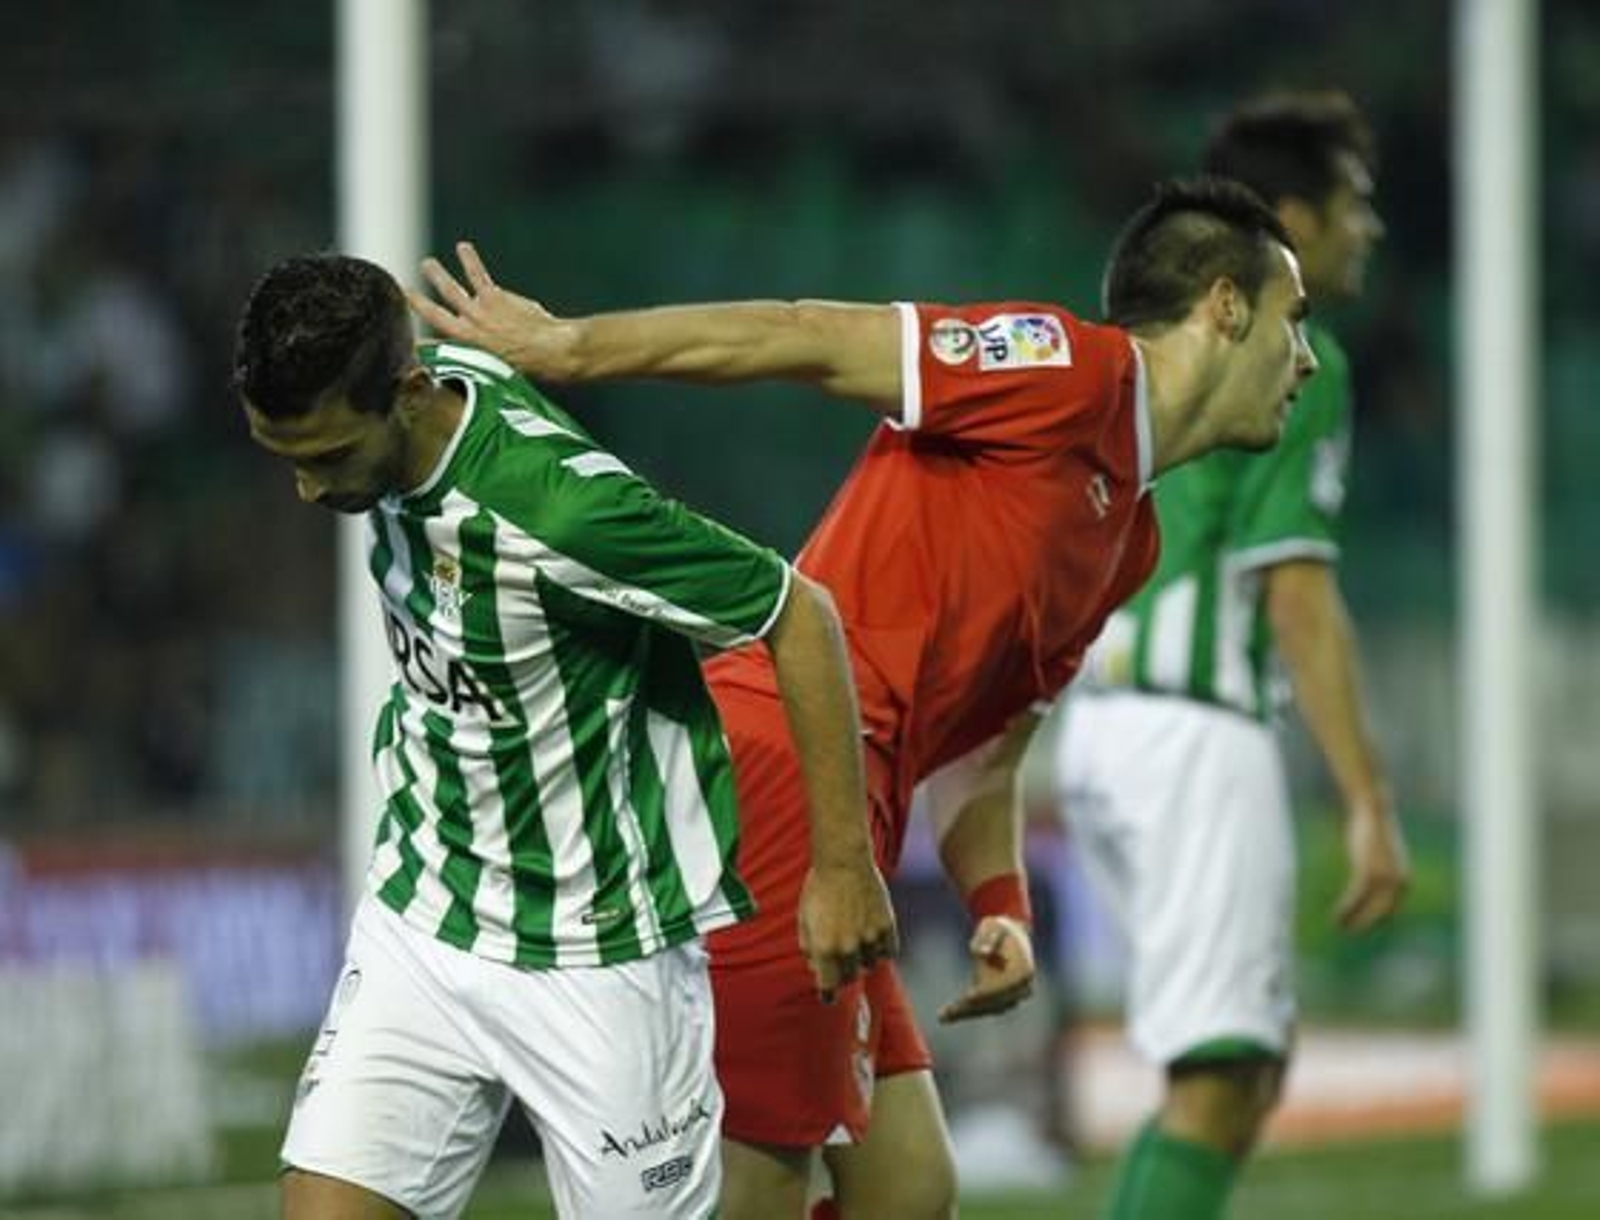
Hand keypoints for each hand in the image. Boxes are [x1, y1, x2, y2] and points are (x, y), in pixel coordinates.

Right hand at [408, 242, 569, 376]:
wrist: (550, 350)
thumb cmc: (533, 364)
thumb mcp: (504, 370)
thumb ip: (492, 357)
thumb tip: (494, 351)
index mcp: (468, 353)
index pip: (438, 347)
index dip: (422, 344)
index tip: (410, 342)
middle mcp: (467, 333)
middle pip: (434, 314)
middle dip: (418, 303)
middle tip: (406, 292)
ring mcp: (478, 313)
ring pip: (449, 290)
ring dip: (436, 275)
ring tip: (427, 263)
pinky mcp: (493, 298)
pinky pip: (477, 275)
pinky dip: (469, 259)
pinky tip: (463, 247)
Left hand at [797, 862, 898, 1003]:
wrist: (843, 862)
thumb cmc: (819, 889)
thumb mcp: (804, 919)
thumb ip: (809, 947)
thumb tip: (816, 967)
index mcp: (824, 948)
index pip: (828, 988)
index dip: (827, 995)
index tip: (828, 997)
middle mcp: (847, 948)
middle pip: (849, 977)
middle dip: (842, 971)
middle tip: (840, 957)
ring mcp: (870, 938)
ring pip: (869, 965)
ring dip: (862, 958)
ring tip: (856, 938)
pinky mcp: (887, 927)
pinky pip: (888, 951)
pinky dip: (881, 948)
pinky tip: (872, 935)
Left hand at [938, 915, 1034, 1023]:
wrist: (1009, 930)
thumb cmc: (998, 927)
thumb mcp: (992, 926)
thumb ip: (988, 938)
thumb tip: (981, 952)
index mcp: (1023, 971)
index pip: (1000, 988)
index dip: (983, 994)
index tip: (965, 998)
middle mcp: (1023, 987)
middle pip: (993, 1003)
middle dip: (969, 1010)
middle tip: (943, 1016)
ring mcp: (1016, 995)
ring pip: (989, 1008)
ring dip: (967, 1012)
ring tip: (942, 1016)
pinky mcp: (1006, 997)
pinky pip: (987, 1007)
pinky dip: (970, 1010)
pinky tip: (948, 1013)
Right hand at [1335, 804, 1410, 931]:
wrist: (1374, 811)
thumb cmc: (1375, 830)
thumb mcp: (1381, 855)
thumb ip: (1379, 870)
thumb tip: (1371, 879)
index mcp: (1404, 881)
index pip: (1391, 910)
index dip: (1375, 920)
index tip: (1360, 925)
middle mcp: (1399, 883)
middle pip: (1381, 914)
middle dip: (1365, 925)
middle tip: (1349, 932)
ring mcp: (1385, 879)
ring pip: (1367, 909)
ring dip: (1354, 921)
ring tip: (1339, 927)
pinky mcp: (1369, 873)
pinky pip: (1356, 898)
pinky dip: (1346, 910)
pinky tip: (1336, 917)